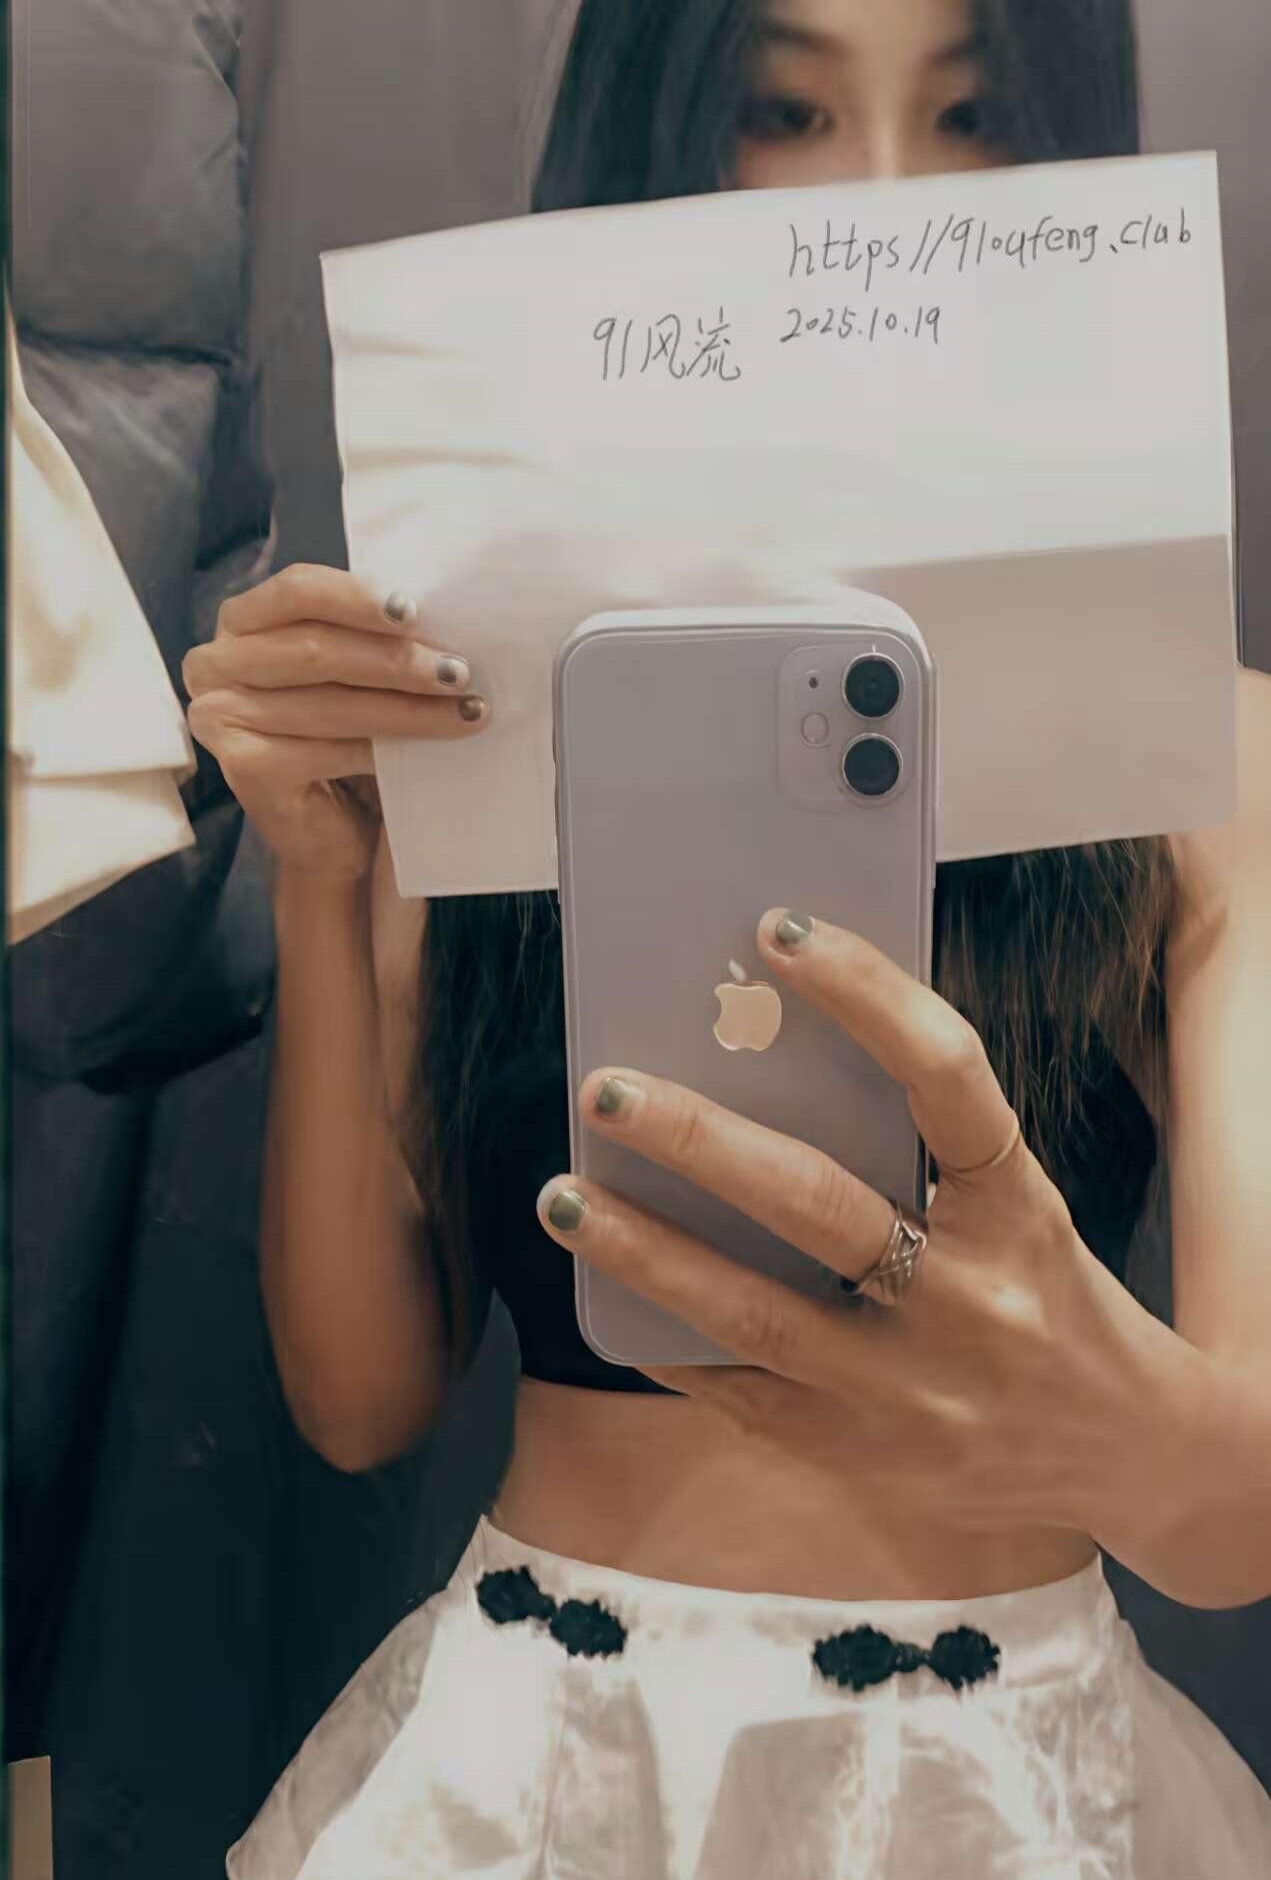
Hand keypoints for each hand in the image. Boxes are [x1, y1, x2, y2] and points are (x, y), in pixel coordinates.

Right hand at [185, 564, 489, 879]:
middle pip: (316, 647)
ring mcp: (219, 717)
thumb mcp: (353, 672)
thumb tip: (444, 611)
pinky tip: (427, 756)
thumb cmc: (347, 738)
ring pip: (330, 701)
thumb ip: (369, 636)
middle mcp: (215, 664)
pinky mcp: (242, 767)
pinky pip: (327, 749)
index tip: (417, 612)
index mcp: (241, 622)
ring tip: (466, 711)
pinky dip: (382, 751)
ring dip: (408, 709)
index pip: (298, 591)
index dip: (358, 598)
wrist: (331, 835)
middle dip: (397, 659)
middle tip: (460, 672)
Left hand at [535, 909, 1133, 1539]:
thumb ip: (920, 1151)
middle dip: (696, 1140)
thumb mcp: (1021, 1212)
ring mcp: (910, 1390)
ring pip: (752, 1311)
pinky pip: (734, 1388)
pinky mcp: (860, 1455)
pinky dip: (661, 1334)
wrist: (1129, 1460)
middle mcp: (971, 1298)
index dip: (865, 991)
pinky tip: (605, 1291)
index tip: (776, 929)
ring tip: (561, 1194)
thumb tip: (759, 1063)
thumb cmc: (1048, 1297)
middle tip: (603, 1086)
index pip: (947, 1074)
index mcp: (1020, 1206)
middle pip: (815, 1202)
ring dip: (642, 1249)